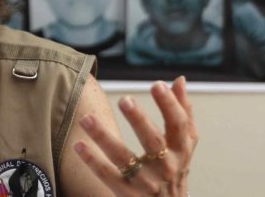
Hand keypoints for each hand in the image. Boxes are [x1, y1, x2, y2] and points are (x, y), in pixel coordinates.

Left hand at [73, 77, 197, 195]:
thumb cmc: (175, 167)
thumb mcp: (185, 143)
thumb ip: (183, 111)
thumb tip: (179, 79)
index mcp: (181, 150)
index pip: (179, 124)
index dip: (169, 105)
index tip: (157, 84)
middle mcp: (166, 167)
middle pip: (153, 142)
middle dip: (139, 120)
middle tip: (125, 99)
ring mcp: (147, 183)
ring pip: (124, 159)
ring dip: (104, 137)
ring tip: (86, 118)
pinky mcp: (129, 194)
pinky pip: (108, 177)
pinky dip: (93, 161)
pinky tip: (79, 144)